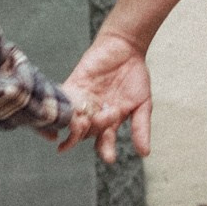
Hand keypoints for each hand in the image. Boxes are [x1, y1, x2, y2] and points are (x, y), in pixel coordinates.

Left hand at [60, 30, 151, 162]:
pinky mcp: (74, 85)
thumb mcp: (143, 104)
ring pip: (74, 119)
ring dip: (75, 125)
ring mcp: (82, 101)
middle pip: (86, 132)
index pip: (105, 141)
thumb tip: (145, 154)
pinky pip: (64, 99)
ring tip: (79, 127)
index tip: (110, 158)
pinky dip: (62, 107)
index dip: (106, 150)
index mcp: (110, 121)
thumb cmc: (135, 75)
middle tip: (93, 131)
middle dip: (90, 133)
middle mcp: (93, 114)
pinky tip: (61, 113)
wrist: (126, 47)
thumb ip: (141, 127)